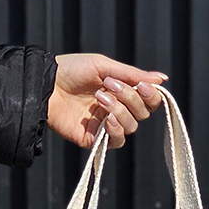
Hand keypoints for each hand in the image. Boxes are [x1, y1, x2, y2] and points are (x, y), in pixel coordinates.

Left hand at [48, 53, 165, 149]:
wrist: (46, 85)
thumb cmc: (72, 70)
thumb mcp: (104, 66)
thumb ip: (133, 75)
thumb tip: (163, 79)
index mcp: (122, 91)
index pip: (148, 100)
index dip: (151, 95)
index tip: (142, 86)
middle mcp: (117, 109)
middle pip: (142, 113)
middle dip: (130, 98)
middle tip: (110, 86)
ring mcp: (106, 125)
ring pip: (131, 126)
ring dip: (119, 110)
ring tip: (99, 97)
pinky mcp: (95, 139)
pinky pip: (117, 141)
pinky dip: (116, 130)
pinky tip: (106, 119)